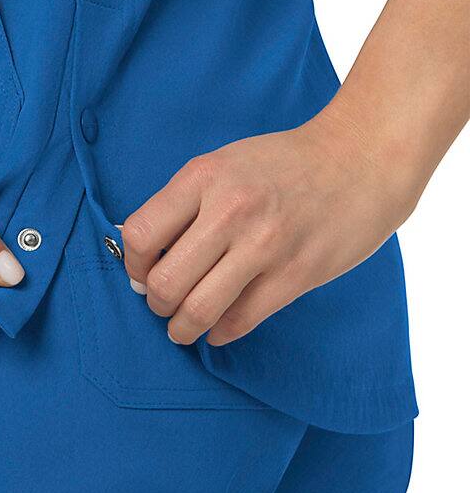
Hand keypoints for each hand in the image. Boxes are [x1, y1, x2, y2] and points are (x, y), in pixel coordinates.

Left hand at [122, 109, 410, 346]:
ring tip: (183, 326)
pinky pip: (240, 321)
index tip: (143, 272)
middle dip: (156, 302)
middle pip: (165, 281)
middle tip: (162, 303)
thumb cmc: (283, 164)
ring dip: (182, 328)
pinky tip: (218, 327)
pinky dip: (220, 332)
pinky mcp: (296, 275)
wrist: (358, 160)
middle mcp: (229, 210)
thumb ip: (184, 203)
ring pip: (198, 310)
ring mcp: (264, 245)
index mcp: (203, 176)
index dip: (133, 264)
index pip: (140, 235)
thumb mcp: (223, 163)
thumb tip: (145, 256)